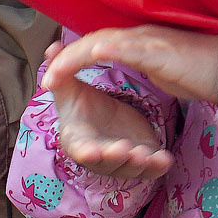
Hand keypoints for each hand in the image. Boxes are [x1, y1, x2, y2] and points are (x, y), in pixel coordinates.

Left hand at [41, 24, 217, 105]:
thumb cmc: (200, 69)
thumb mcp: (161, 66)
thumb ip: (140, 59)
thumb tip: (122, 59)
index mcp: (138, 39)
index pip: (97, 41)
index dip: (71, 54)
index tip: (50, 71)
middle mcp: (141, 34)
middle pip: (94, 39)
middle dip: (65, 58)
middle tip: (44, 79)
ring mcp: (152, 40)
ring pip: (106, 41)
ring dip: (76, 56)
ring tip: (54, 73)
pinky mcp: (164, 52)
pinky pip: (133, 49)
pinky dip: (111, 48)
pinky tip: (95, 52)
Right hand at [42, 41, 173, 181]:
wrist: (109, 123)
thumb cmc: (85, 109)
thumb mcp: (72, 90)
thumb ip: (61, 73)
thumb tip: (52, 48)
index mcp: (79, 139)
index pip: (80, 149)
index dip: (86, 151)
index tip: (92, 151)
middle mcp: (100, 155)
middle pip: (106, 162)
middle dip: (114, 157)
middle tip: (124, 149)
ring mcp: (122, 161)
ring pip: (129, 166)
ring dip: (137, 162)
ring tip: (143, 153)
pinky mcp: (143, 161)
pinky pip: (151, 168)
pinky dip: (157, 166)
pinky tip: (165, 159)